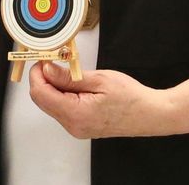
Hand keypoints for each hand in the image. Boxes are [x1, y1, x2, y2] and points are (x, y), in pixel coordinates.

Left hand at [28, 61, 177, 138]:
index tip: (43, 60)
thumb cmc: (131, 97)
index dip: (37, 74)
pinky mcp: (81, 127)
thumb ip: (68, 77)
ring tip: (69, 72)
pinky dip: (62, 95)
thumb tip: (46, 70)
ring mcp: (76, 128)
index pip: (40, 93)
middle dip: (43, 79)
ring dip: (53, 87)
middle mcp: (73, 126)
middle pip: (42, 100)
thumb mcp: (99, 79)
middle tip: (53, 62)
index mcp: (76, 114)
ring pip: (51, 104)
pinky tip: (74, 84)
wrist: (151, 114)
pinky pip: (62, 109)